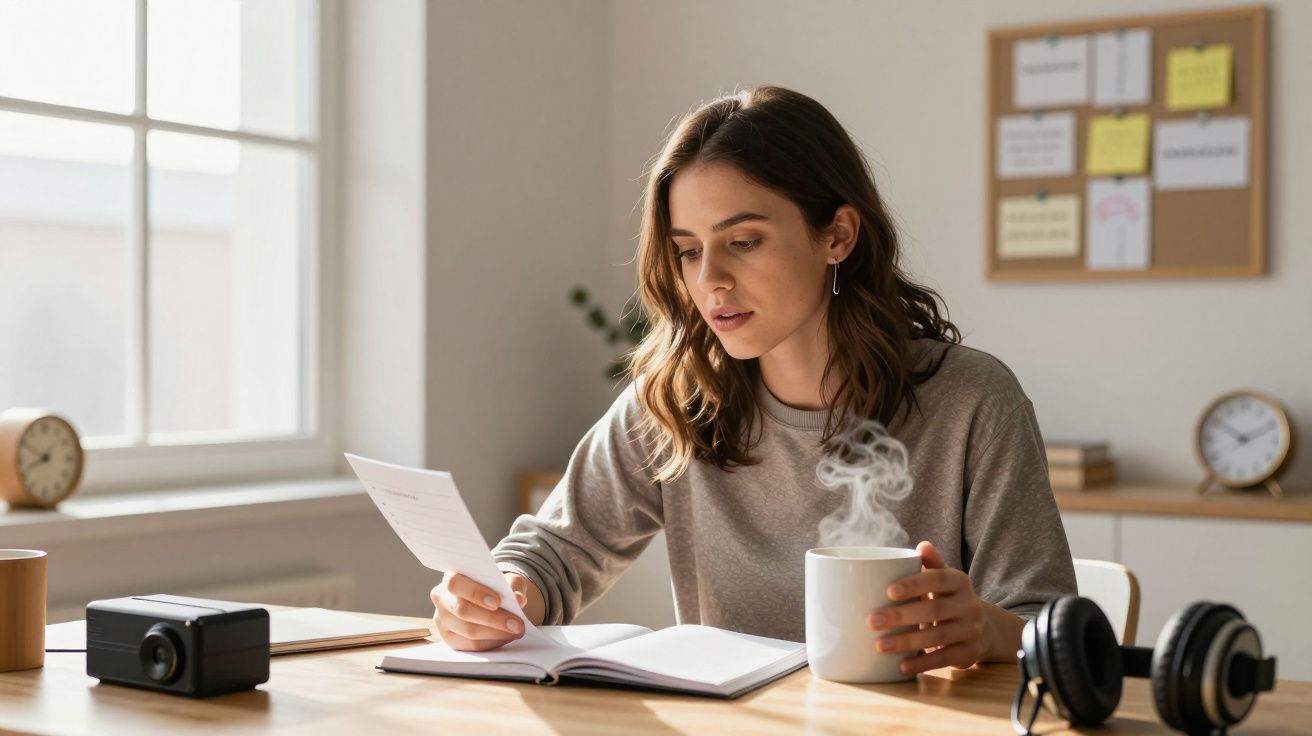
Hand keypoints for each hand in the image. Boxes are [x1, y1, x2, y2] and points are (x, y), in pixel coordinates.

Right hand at [431, 571, 530, 650]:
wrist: (488, 599)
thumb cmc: (495, 587)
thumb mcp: (505, 579)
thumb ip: (511, 585)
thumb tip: (518, 599)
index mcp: (451, 577)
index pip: (456, 584)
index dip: (475, 593)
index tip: (498, 602)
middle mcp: (442, 598)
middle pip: (462, 610)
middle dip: (493, 619)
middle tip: (517, 624)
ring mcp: (442, 620)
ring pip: (467, 631)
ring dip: (496, 633)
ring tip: (516, 631)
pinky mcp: (449, 638)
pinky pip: (469, 645)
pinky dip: (491, 643)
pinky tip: (505, 638)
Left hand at [867, 540, 993, 675]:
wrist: (983, 628)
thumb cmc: (950, 599)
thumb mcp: (945, 579)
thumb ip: (932, 564)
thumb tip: (922, 545)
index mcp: (959, 582)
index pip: (937, 579)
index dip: (914, 584)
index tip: (888, 591)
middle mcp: (969, 605)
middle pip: (934, 610)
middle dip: (901, 616)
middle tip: (872, 621)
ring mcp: (971, 630)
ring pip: (938, 636)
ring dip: (907, 642)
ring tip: (880, 645)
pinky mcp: (969, 653)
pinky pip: (944, 658)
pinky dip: (922, 663)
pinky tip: (901, 666)